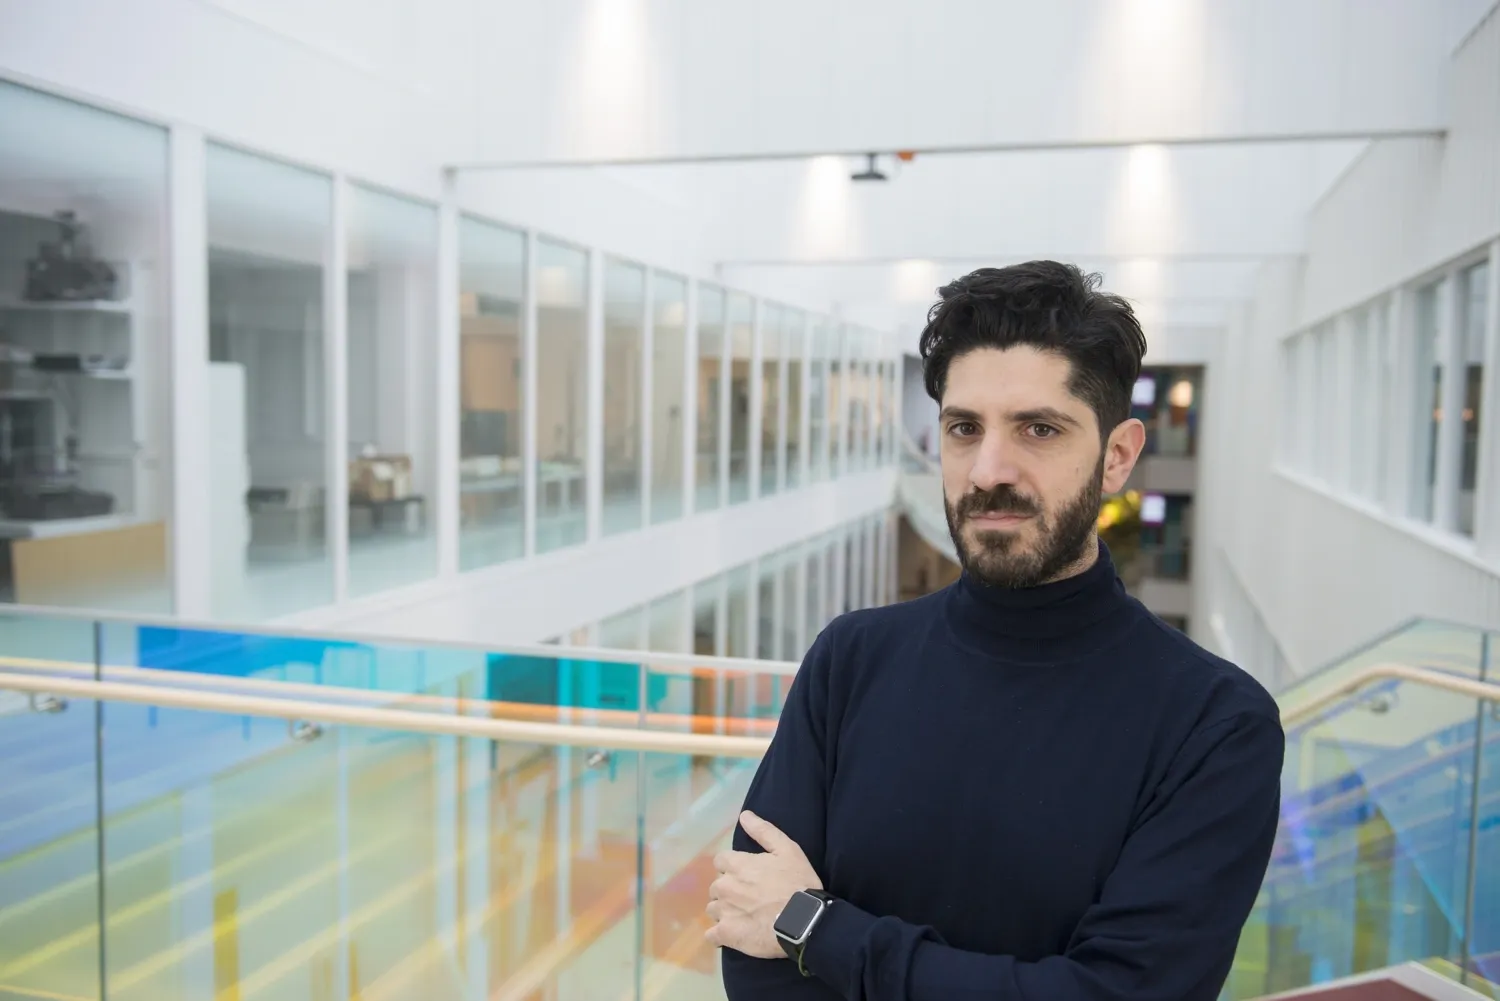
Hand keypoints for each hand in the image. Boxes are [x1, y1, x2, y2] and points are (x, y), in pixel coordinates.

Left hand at [705, 810, 822, 958]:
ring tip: (743, 917)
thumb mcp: (787, 849)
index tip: (746, 876)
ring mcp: (724, 911)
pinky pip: (712, 935)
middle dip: (729, 890)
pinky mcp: (726, 934)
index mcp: (737, 865)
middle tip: (749, 898)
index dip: (732, 868)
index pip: (721, 861)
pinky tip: (731, 935)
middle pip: (717, 886)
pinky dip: (719, 935)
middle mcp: (725, 886)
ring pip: (713, 909)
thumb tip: (744, 815)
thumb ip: (763, 831)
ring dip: (724, 911)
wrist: (804, 920)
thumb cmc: (797, 883)